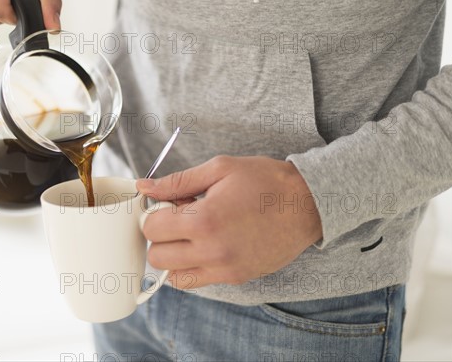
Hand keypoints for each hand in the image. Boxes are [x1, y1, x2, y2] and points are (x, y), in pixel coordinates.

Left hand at [137, 156, 322, 289]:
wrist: (307, 204)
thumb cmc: (265, 181)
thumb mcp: (219, 169)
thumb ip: (177, 181)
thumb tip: (144, 186)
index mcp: (205, 219)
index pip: (152, 229)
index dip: (154, 213)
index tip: (168, 204)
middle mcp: (212, 250)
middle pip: (156, 256)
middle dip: (160, 236)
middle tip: (177, 219)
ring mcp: (224, 269)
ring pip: (172, 276)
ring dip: (172, 255)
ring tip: (190, 234)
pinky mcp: (235, 277)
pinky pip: (195, 282)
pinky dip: (190, 267)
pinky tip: (204, 245)